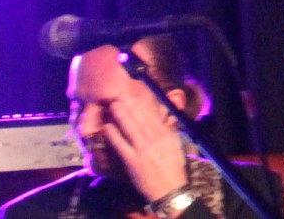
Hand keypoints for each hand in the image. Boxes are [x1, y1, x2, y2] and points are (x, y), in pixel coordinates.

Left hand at [98, 85, 189, 203]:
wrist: (169, 188)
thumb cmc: (174, 167)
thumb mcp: (176, 145)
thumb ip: (171, 130)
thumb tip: (169, 118)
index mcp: (167, 134)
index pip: (152, 115)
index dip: (142, 104)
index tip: (134, 96)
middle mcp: (155, 138)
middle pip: (140, 118)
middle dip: (129, 105)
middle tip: (119, 95)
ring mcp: (142, 149)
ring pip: (130, 127)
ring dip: (120, 115)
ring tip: (112, 105)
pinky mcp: (132, 160)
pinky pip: (121, 144)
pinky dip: (113, 134)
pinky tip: (107, 127)